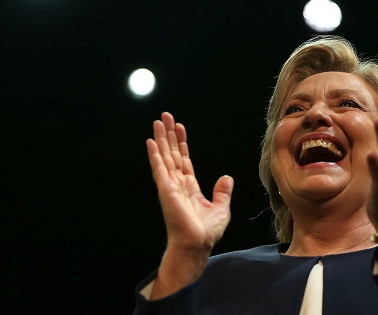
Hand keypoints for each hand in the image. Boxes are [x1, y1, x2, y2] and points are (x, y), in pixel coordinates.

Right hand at [146, 112, 232, 253]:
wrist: (197, 244)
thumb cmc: (206, 232)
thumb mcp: (221, 208)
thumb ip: (222, 192)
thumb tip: (226, 178)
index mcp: (189, 187)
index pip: (184, 160)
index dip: (181, 143)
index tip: (179, 128)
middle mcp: (178, 184)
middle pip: (172, 154)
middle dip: (169, 135)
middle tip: (166, 116)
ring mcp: (170, 186)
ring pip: (164, 157)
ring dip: (160, 139)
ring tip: (158, 122)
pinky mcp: (165, 190)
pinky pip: (159, 169)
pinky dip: (155, 155)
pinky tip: (151, 142)